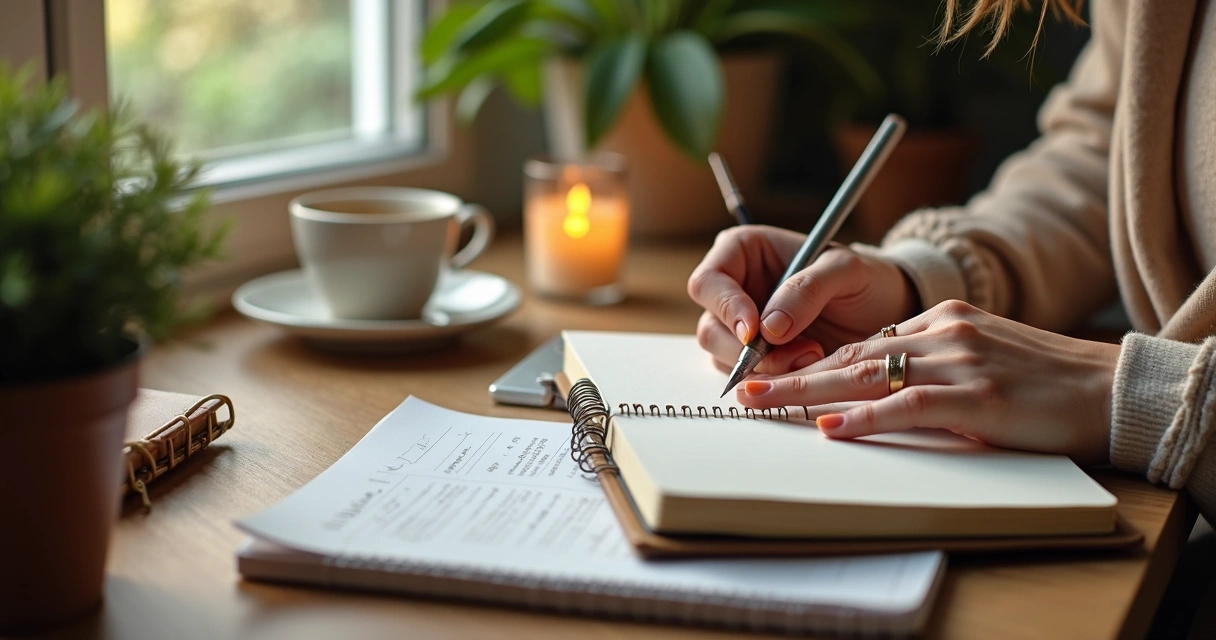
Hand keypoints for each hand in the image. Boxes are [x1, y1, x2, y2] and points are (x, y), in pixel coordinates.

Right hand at [687, 226, 916, 374]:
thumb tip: (768, 327)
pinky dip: (774, 380)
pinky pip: (747, 376)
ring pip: (724, 357)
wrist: (888, 311)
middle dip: (748, 350)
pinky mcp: (755, 357)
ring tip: (814, 354)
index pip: (708, 282)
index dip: (725, 308)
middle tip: (799, 353)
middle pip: (710, 327)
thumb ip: (807, 289)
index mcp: (743, 252)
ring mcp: (741, 326)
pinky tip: (808, 367)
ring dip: (766, 368)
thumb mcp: (845, 270)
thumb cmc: (866, 278)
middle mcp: (734, 288)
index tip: (754, 331)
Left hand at [735, 300, 1119, 463]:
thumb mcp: (979, 359)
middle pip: (851, 356)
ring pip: (866, 376)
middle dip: (792, 374)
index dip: (815, 365)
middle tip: (744, 388)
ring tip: (763, 404)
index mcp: (940, 321)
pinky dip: (865, 419)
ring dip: (809, 394)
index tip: (774, 377)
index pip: (863, 344)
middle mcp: (942, 332)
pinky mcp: (977, 397)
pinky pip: (907, 406)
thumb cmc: (1042, 381)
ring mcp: (959, 361)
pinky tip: (831, 428)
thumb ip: (931, 366)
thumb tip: (880, 390)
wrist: (1107, 387)